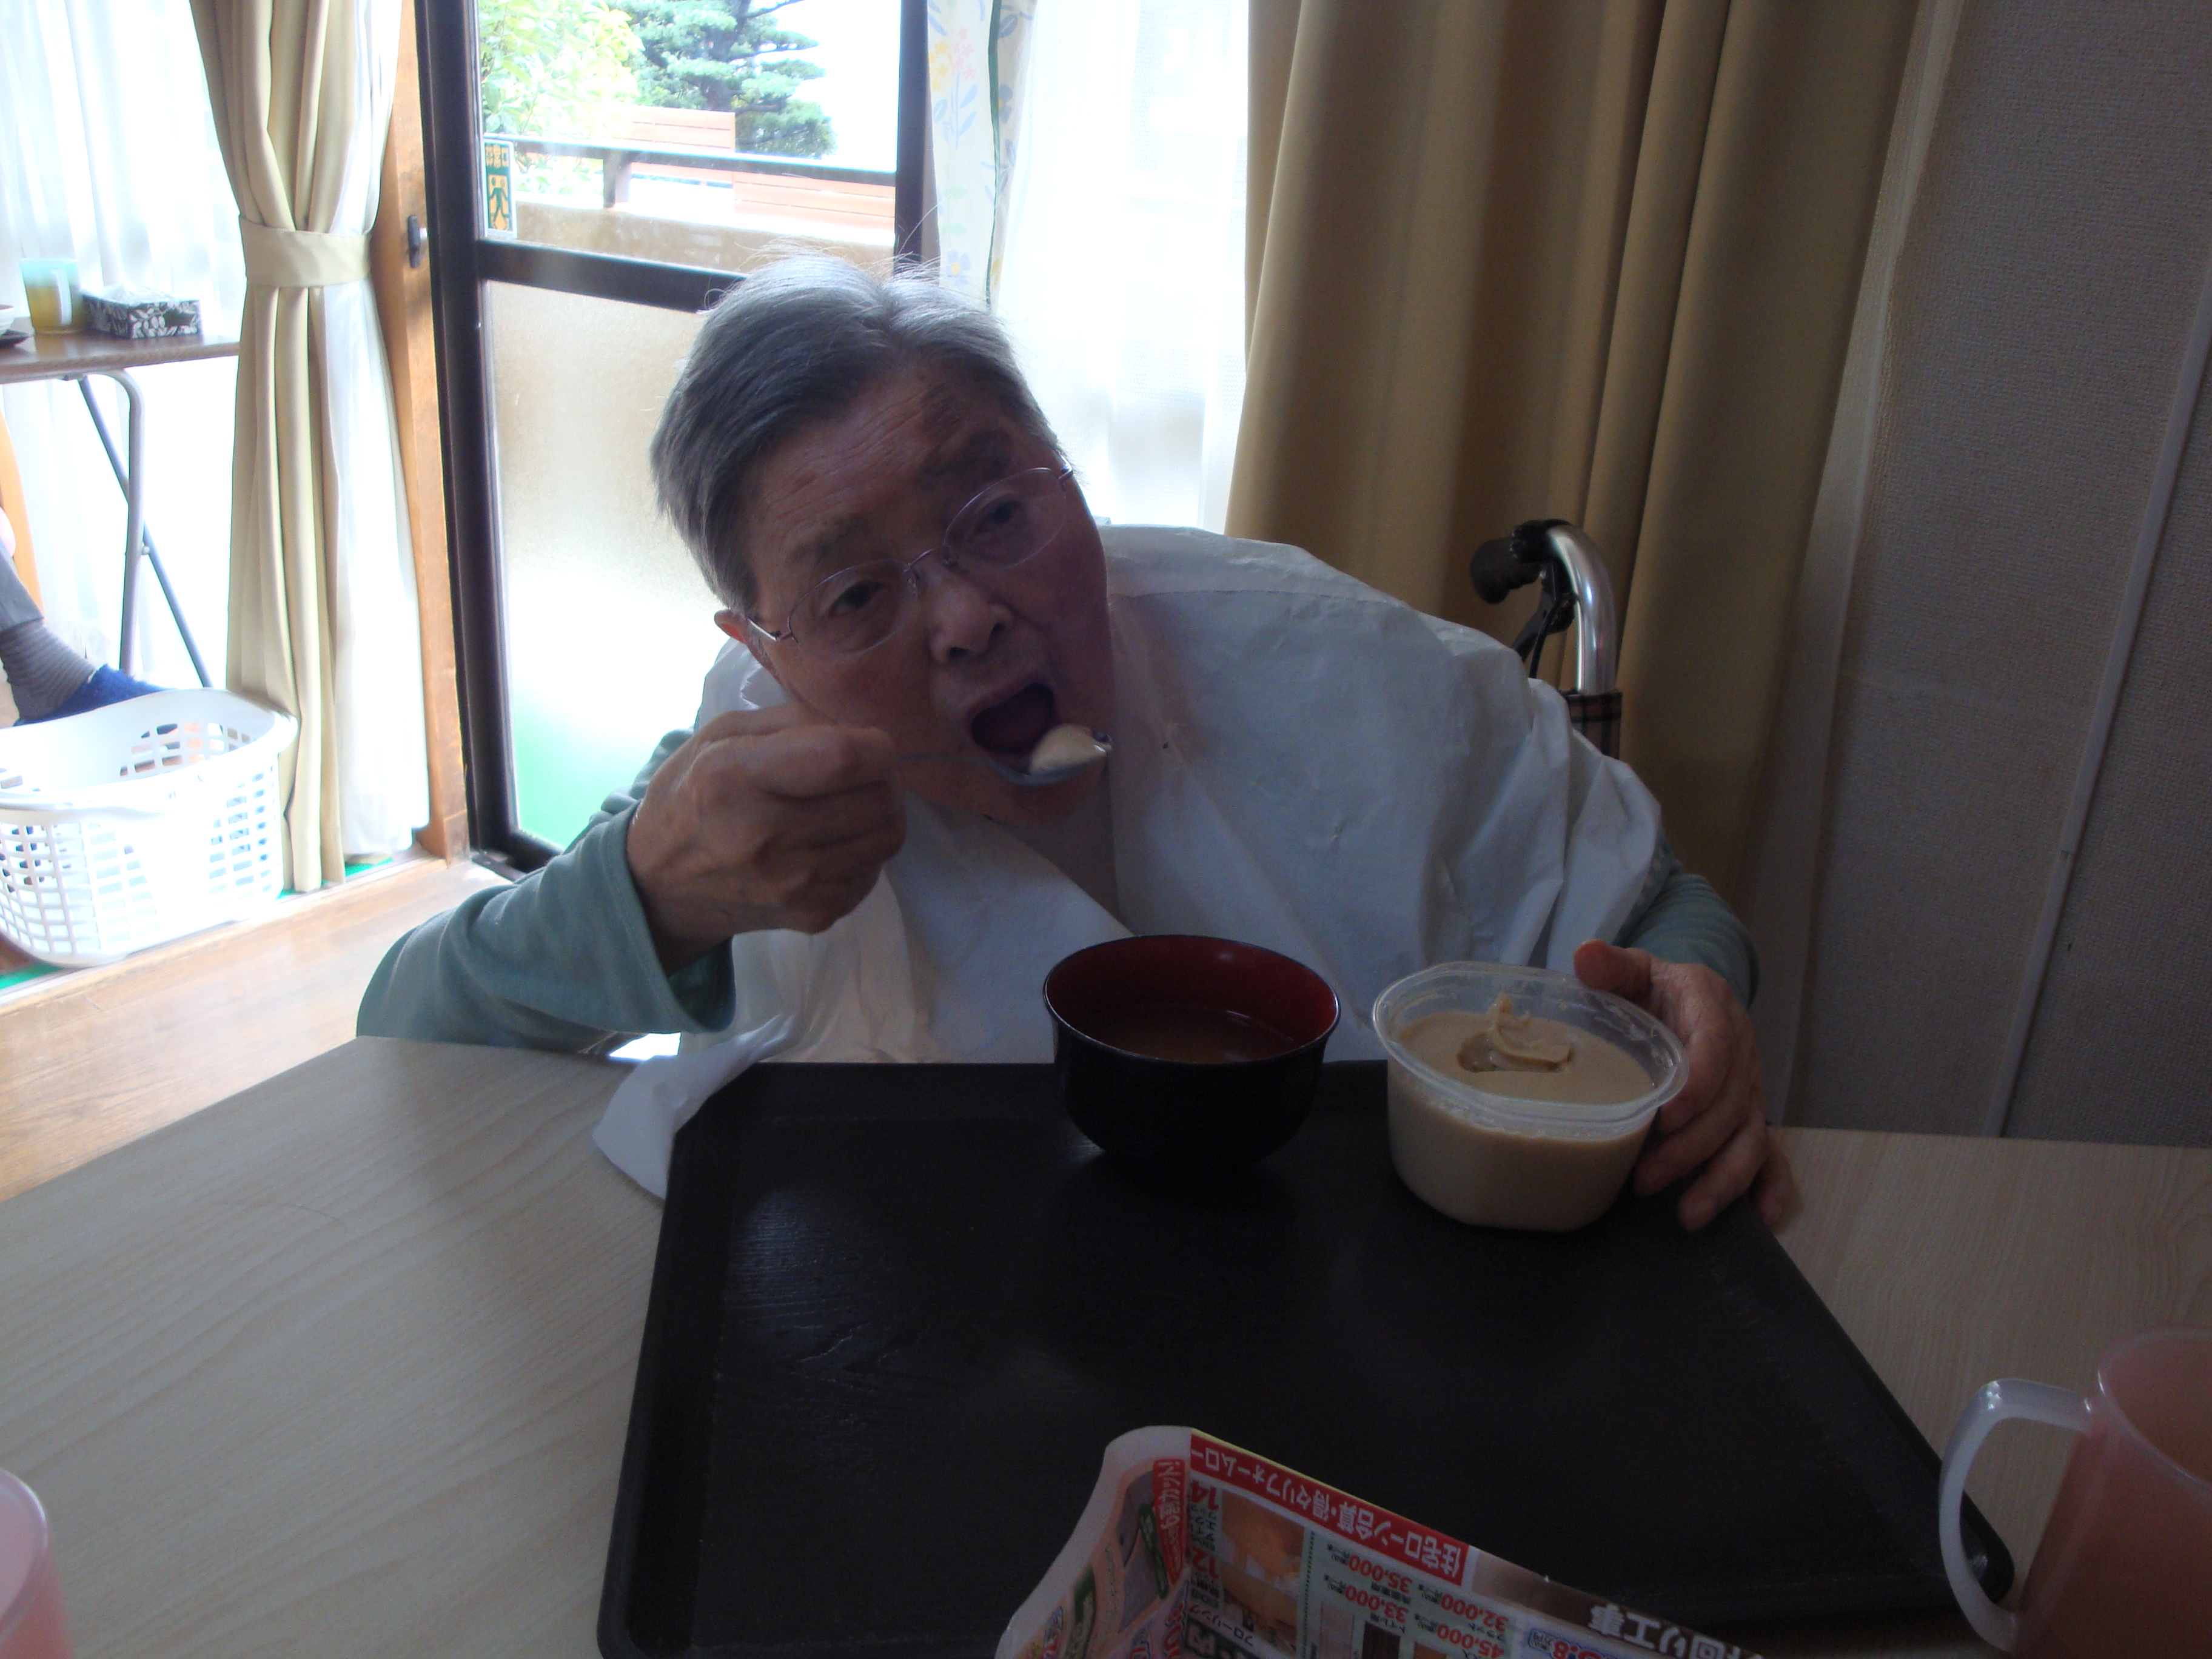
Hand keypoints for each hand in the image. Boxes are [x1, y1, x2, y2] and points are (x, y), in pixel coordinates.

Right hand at [625, 706, 905, 971]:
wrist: (659, 887)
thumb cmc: (692, 796)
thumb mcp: (720, 737)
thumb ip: (794, 721)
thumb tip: (861, 731)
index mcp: (734, 777)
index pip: (843, 757)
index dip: (874, 745)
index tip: (867, 743)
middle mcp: (764, 836)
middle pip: (876, 798)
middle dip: (882, 777)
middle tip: (859, 773)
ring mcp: (791, 884)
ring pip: (887, 837)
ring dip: (881, 813)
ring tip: (851, 804)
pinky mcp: (811, 916)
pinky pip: (873, 873)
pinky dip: (866, 853)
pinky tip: (835, 842)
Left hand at [1572, 939, 1795, 1230]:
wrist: (1686, 995)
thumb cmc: (1651, 988)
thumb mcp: (1633, 970)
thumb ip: (1612, 965)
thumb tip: (1585, 953)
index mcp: (1710, 1007)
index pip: (1715, 1047)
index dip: (1699, 1084)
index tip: (1665, 1117)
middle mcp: (1740, 1049)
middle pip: (1729, 1106)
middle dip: (1691, 1149)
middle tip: (1645, 1179)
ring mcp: (1750, 1086)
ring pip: (1750, 1138)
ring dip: (1723, 1179)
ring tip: (1688, 1214)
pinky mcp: (1752, 1114)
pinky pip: (1771, 1152)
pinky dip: (1771, 1184)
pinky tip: (1762, 1216)